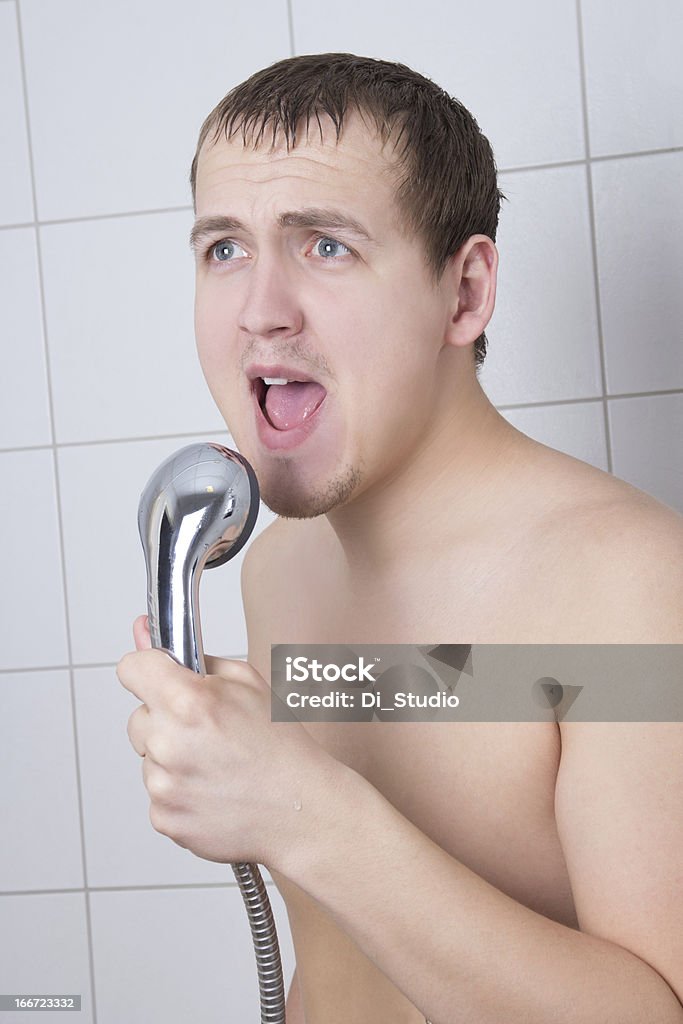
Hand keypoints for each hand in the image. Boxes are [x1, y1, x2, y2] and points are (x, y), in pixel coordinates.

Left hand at [116, 615, 335, 867]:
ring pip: (149, 757)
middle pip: (138, 718)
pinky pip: (157, 793)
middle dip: (165, 720)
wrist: (301, 809)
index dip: (146, 669)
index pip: (131, 668)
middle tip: (207, 731)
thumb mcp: (246, 682)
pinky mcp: (164, 818)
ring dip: (172, 758)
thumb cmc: (281, 746)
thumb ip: (191, 657)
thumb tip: (145, 632)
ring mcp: (163, 786)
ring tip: (217, 764)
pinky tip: (212, 789)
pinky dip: (178, 791)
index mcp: (188, 701)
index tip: (157, 678)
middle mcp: (168, 743)